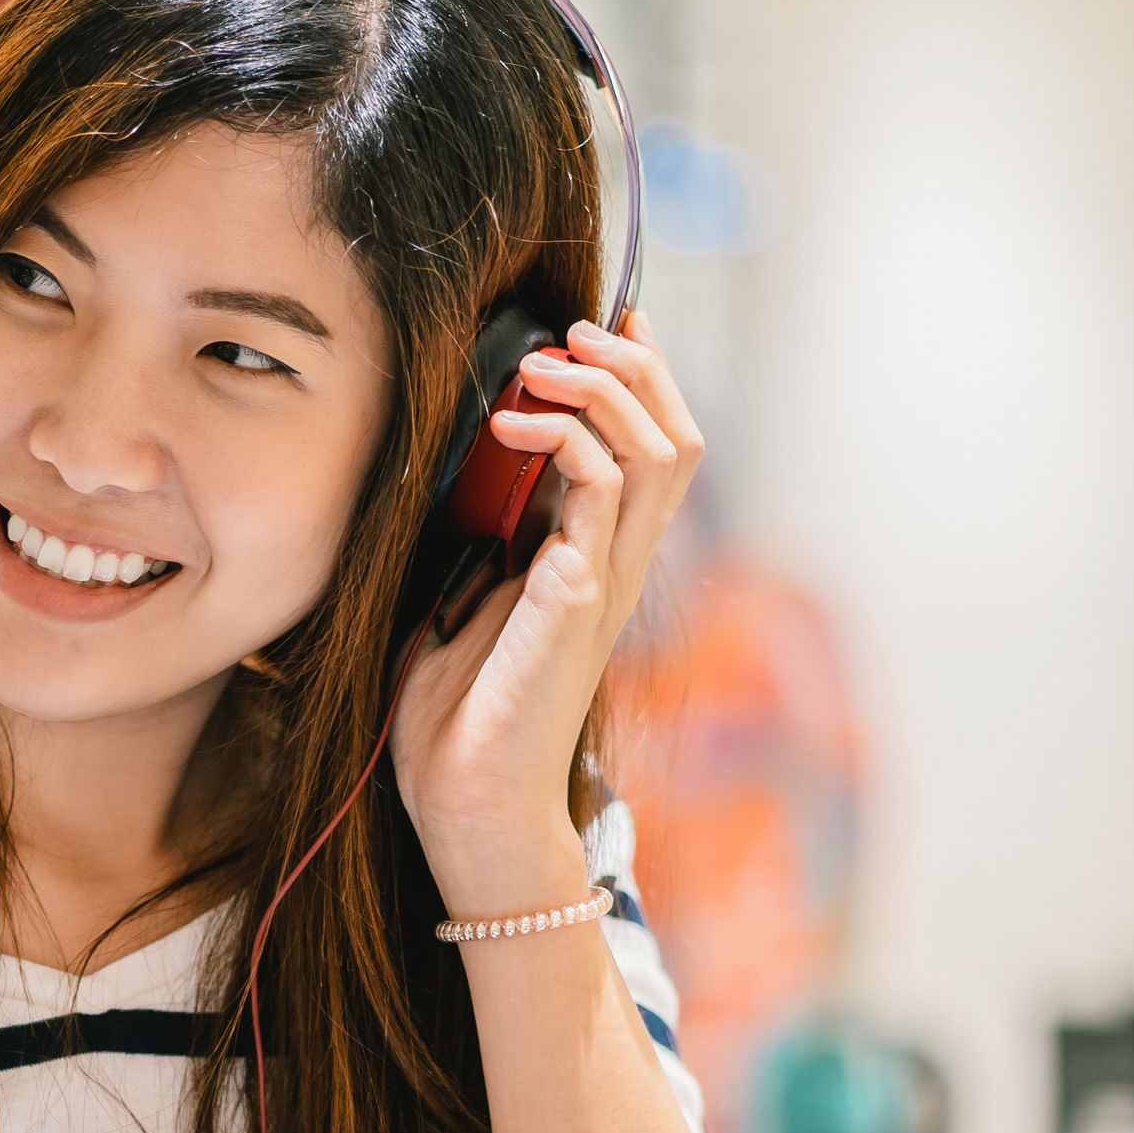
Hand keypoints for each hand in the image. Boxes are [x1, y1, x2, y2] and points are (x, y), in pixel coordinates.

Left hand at [390, 309, 702, 908]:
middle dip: (636, 366)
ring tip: (544, 367)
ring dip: (604, 391)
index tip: (604, 322)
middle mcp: (613, 569)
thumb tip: (454, 470)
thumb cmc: (458, 721)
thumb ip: (480, 540)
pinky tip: (512, 433)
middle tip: (575, 331)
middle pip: (679, 437)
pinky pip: (598, 500)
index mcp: (593, 564)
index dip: (642, 378)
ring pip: (659, 455)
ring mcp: (601, 586)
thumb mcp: (460, 601)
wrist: (467, 810)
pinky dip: (565, 445)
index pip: (653, 451)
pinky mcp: (573, 607)